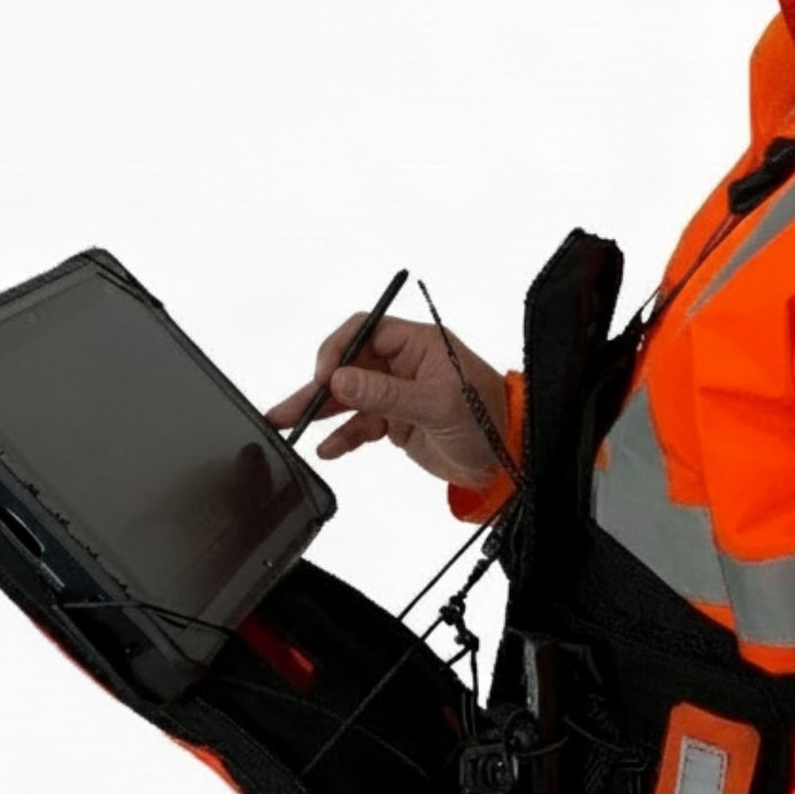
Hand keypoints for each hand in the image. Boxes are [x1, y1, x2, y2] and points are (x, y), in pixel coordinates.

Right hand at [265, 311, 509, 490]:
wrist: (508, 462)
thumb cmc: (488, 421)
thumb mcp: (438, 405)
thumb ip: (387, 393)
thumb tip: (340, 380)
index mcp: (420, 344)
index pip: (365, 331)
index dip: (338, 350)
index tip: (323, 377)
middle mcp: (405, 364)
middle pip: (349, 365)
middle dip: (317, 385)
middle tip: (288, 409)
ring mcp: (399, 393)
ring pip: (350, 396)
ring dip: (320, 411)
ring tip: (286, 426)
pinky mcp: (397, 422)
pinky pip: (361, 424)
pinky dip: (343, 436)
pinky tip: (328, 449)